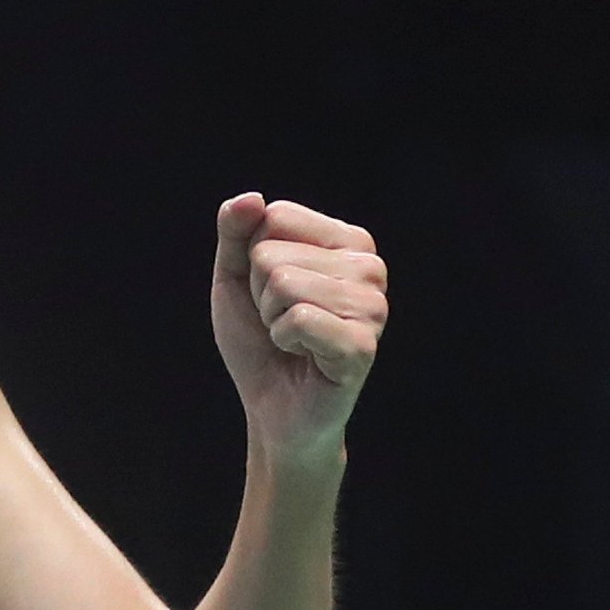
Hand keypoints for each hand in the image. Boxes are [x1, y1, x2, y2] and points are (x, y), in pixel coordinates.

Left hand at [210, 195, 387, 466]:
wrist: (274, 411)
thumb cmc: (261, 342)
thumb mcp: (236, 278)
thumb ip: (236, 232)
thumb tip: (252, 198)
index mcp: (349, 241)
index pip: (275, 217)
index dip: (254, 261)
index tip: (272, 294)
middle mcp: (370, 266)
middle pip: (273, 254)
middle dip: (261, 295)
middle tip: (283, 325)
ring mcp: (373, 306)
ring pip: (284, 284)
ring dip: (272, 320)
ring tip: (293, 341)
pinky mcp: (363, 344)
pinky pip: (298, 318)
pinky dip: (285, 340)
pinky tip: (304, 357)